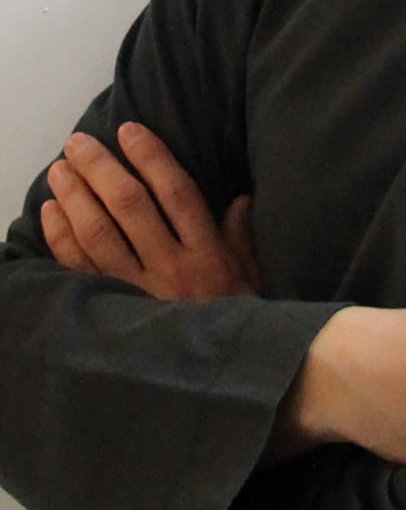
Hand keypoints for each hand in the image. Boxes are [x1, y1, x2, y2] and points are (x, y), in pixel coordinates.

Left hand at [42, 122, 259, 299]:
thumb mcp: (251, 277)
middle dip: (101, 168)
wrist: (221, 378)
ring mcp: (139, 291)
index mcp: (208, 254)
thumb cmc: (237, 319)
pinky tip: (51, 212)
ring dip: (75, 197)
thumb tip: (241, 199)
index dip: (152, 158)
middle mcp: (171, 268)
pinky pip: (80, 269)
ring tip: (61, 170)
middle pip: (130, 206)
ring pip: (98, 234)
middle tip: (79, 143)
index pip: (177, 193)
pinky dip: (62, 238)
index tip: (129, 130)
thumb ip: (241, 236)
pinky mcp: (114, 310)